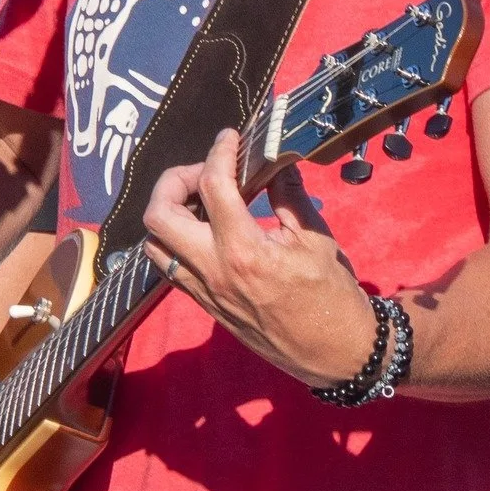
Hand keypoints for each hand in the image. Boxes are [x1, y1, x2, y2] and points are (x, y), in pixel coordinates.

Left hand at [142, 129, 376, 387]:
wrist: (335, 352)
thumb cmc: (332, 296)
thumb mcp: (317, 238)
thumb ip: (289, 194)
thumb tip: (276, 159)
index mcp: (245, 252)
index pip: (212, 188)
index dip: (219, 152)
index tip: (231, 138)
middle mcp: (214, 272)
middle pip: (158, 216)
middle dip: (174, 182)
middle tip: (206, 172)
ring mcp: (205, 293)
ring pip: (155, 245)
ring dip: (169, 213)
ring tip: (202, 199)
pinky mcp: (205, 306)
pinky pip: (171, 267)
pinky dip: (176, 239)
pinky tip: (205, 228)